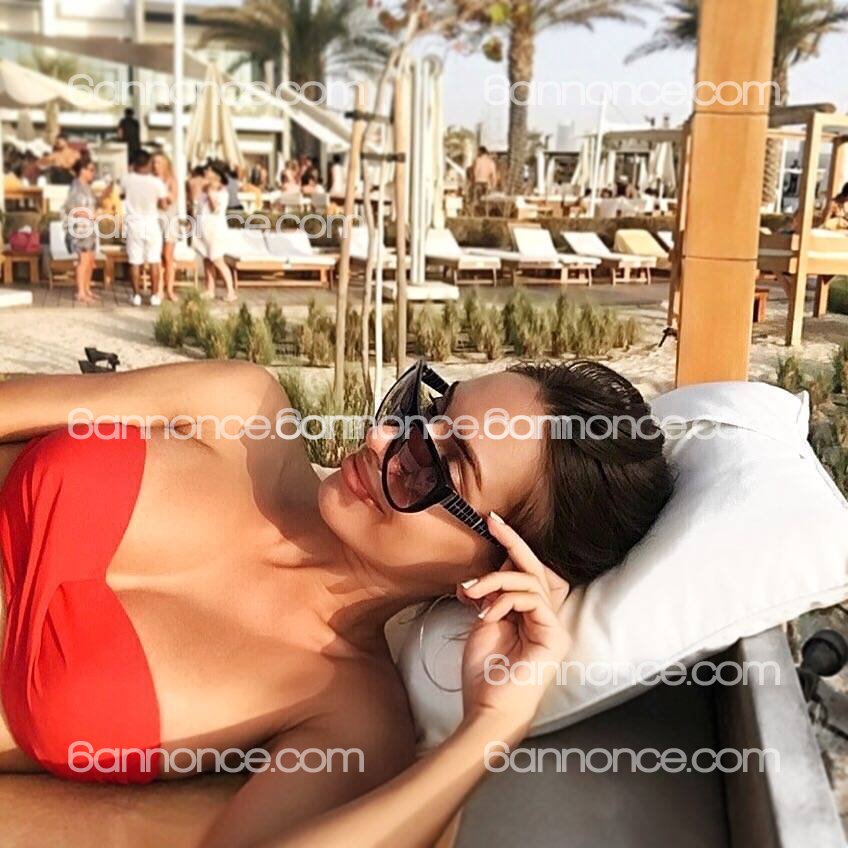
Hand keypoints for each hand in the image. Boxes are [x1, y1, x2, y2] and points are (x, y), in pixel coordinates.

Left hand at [458, 513, 570, 737]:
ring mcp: (554, 626)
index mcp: (530, 614)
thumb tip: (495, 565)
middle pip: (536, 568)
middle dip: (513, 541)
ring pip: (531, 580)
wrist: (488, 708)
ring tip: (472, 593)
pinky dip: (505, 599)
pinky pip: (532, 599)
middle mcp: (547, 617)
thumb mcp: (484, 620)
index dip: (512, 547)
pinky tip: (487, 613)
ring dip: (496, 579)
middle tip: (493, 522)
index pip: (527, 571)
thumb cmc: (484, 671)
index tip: (491, 524)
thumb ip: (493, 594)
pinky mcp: (555, 635)